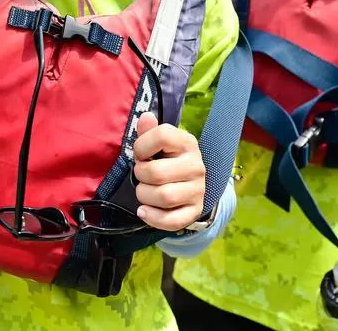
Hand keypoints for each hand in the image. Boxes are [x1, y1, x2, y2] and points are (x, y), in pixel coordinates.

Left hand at [132, 112, 205, 230]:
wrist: (191, 184)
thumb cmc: (168, 159)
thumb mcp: (160, 143)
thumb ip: (149, 131)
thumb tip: (145, 117)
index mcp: (187, 143)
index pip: (162, 136)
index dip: (142, 146)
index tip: (141, 154)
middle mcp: (196, 166)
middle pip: (156, 173)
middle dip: (139, 175)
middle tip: (141, 175)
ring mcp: (198, 191)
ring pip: (163, 197)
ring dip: (144, 196)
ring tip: (144, 191)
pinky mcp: (195, 212)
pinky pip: (171, 220)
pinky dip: (152, 217)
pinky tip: (143, 211)